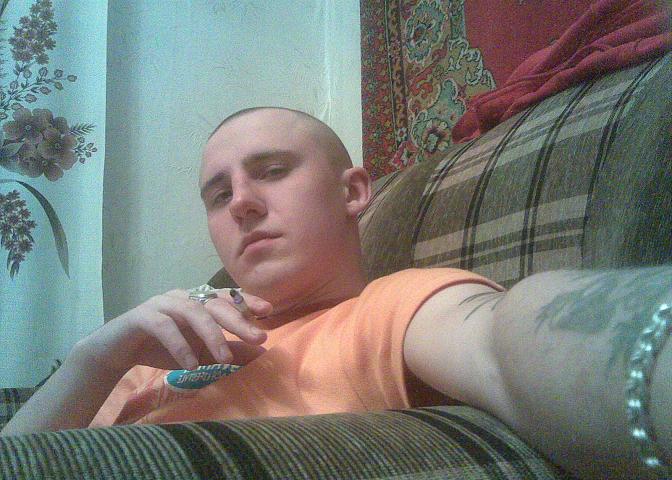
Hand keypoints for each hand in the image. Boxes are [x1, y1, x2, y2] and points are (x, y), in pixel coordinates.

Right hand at [75, 288, 271, 374]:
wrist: (117, 352)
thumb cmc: (162, 349)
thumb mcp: (201, 354)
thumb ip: (228, 352)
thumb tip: (261, 353)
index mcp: (197, 301)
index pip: (226, 296)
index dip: (247, 300)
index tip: (268, 311)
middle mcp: (182, 296)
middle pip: (214, 303)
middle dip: (237, 320)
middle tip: (257, 338)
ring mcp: (162, 303)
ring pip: (192, 312)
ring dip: (211, 335)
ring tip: (224, 358)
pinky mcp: (142, 316)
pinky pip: (165, 327)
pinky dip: (180, 345)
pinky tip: (191, 365)